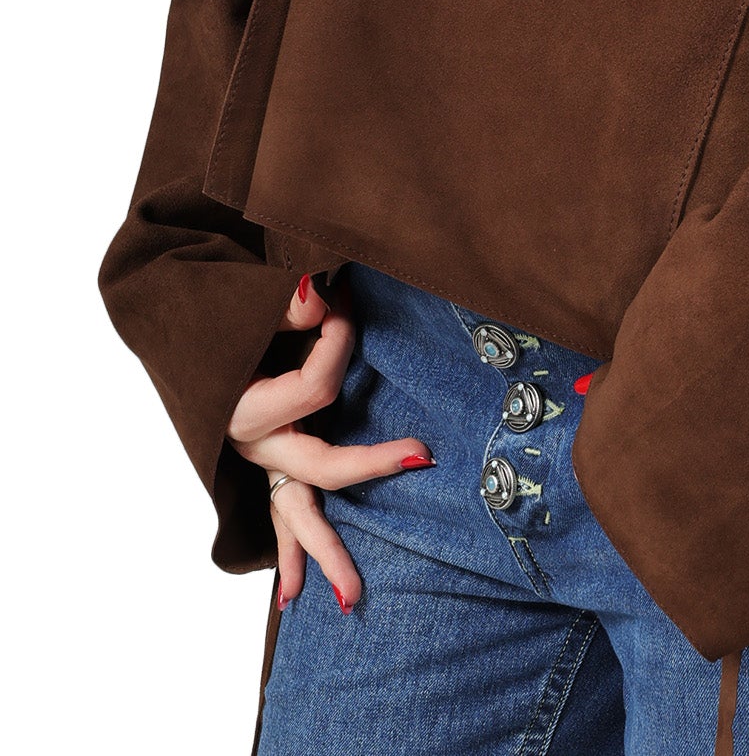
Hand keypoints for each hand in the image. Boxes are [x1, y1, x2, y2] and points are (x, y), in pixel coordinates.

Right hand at [228, 274, 432, 611]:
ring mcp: (257, 461)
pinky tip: (292, 594)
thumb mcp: (244, 301)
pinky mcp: (265, 465)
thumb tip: (320, 297)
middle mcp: (251, 444)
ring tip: (351, 600)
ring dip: (322, 554)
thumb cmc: (217, 311)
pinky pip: (278, 514)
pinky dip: (287, 550)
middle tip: (421, 456)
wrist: (179, 325)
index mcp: (243, 407)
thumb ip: (284, 304)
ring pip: (292, 515)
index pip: (314, 385)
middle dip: (368, 465)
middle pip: (316, 469)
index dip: (336, 340)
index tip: (339, 303)